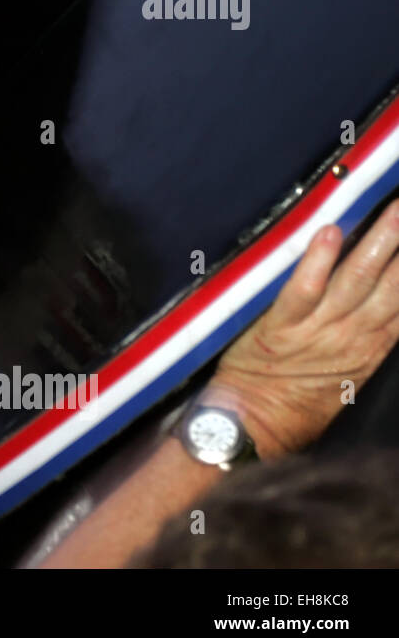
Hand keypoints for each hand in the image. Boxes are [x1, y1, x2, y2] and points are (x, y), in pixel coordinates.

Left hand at [208, 201, 398, 457]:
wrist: (252, 427)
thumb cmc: (299, 403)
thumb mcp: (351, 375)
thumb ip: (371, 340)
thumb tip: (388, 309)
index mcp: (373, 347)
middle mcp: (353, 336)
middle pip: (393, 283)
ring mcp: (318, 331)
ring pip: (355, 279)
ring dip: (378, 242)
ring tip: (394, 210)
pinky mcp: (279, 328)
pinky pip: (302, 290)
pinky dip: (317, 262)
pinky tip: (329, 234)